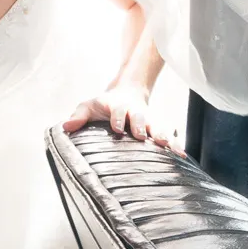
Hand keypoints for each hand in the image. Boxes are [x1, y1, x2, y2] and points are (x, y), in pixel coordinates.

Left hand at [63, 84, 183, 152]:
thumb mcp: (88, 106)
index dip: (117, 119)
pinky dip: (175, 143)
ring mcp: (148, 119)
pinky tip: (181, 155)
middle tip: (142, 136)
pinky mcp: (157, 127)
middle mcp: (135, 112)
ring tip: (168, 146)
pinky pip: (167, 135)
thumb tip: (65, 126)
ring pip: (156, 125)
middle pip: (140, 117)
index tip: (117, 128)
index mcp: (117, 107)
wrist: (127, 93)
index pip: (117, 112)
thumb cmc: (103, 105)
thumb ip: (78, 115)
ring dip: (162, 135)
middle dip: (141, 126)